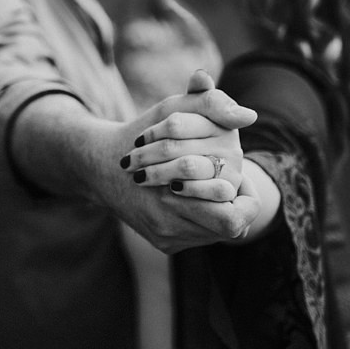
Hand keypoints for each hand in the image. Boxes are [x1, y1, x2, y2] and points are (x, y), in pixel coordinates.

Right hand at [108, 70, 259, 251]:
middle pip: (229, 230)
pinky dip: (204, 218)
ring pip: (216, 235)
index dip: (246, 197)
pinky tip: (197, 198)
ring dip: (221, 211)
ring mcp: (166, 237)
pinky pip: (200, 237)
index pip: (234, 217)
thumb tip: (247, 115)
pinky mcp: (163, 244)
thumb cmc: (143, 134)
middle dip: (237, 207)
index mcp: (176, 195)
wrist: (102, 166)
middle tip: (235, 186)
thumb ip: (211, 104)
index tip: (240, 179)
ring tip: (217, 187)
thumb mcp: (174, 110)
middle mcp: (171, 225)